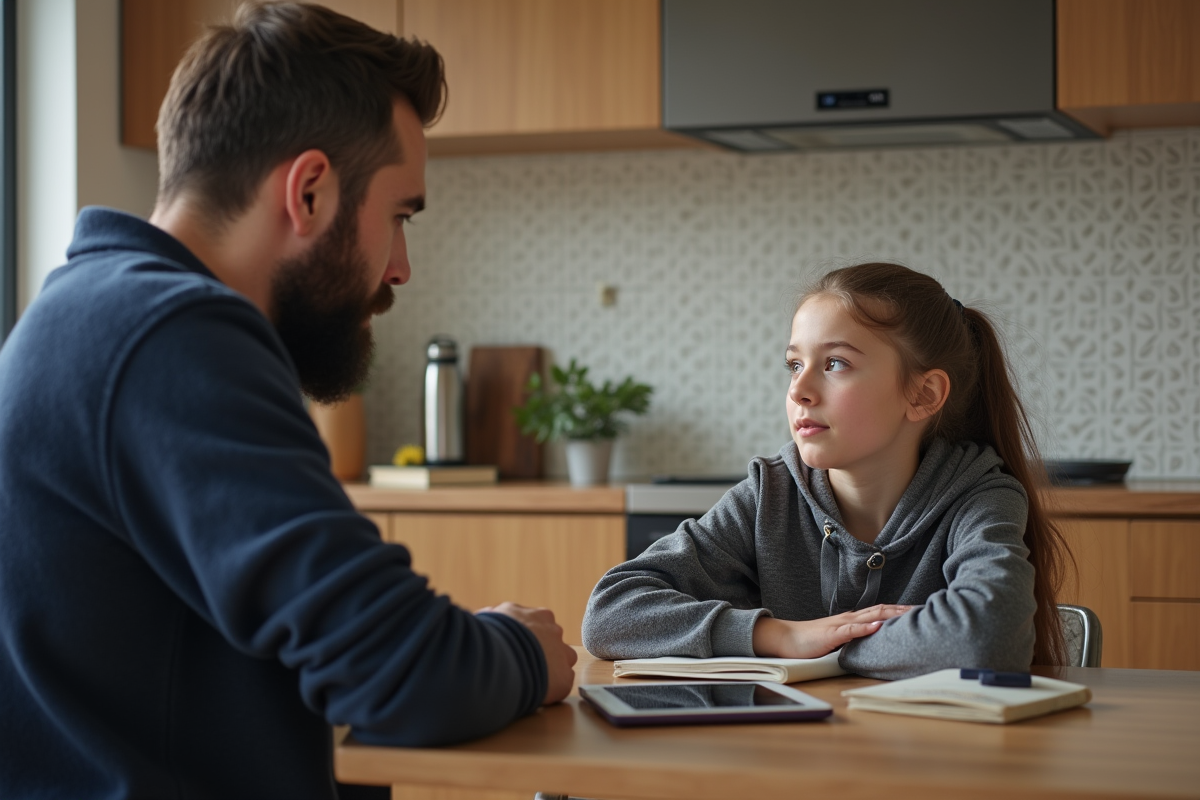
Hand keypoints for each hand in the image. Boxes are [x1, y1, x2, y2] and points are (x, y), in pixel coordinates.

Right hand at [478, 602, 576, 704]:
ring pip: (564, 660)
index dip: (528, 636)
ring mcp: (562, 655)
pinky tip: (534, 691)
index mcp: (540, 616)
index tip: (517, 645)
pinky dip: (550, 688)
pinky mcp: (564, 679)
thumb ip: (495, 616)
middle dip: (541, 650)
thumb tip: (488, 615)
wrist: (503, 658)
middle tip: (523, 662)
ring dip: (552, 667)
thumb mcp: (492, 617)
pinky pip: (561, 683)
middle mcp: (555, 632)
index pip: (540, 624)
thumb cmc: (492, 636)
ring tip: (532, 677)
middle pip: (553, 641)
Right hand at [752, 604, 912, 658]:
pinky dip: (864, 628)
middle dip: (902, 610)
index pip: (880, 612)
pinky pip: (849, 630)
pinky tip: (876, 626)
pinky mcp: (831, 635)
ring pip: (868, 616)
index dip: (900, 611)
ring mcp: (840, 625)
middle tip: (923, 609)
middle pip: (880, 610)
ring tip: (907, 613)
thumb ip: (856, 637)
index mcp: (852, 621)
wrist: (786, 639)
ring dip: (888, 614)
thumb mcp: (839, 640)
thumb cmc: (811, 641)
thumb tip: (874, 639)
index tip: (919, 611)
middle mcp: (849, 619)